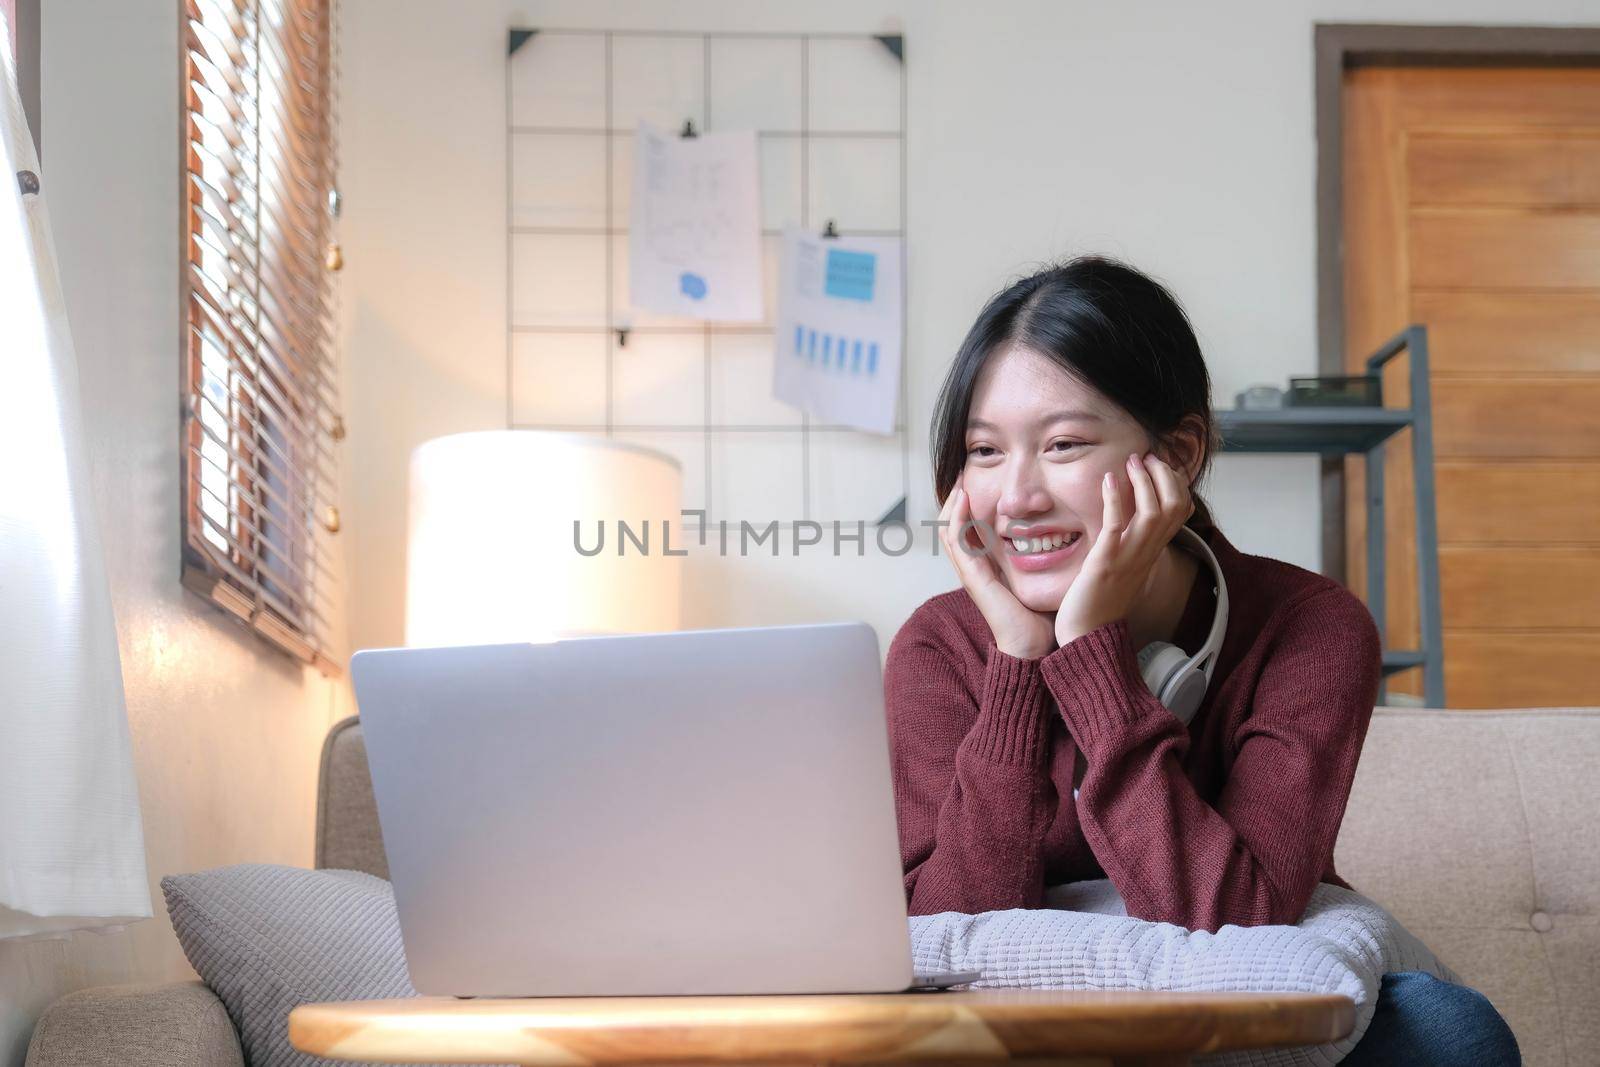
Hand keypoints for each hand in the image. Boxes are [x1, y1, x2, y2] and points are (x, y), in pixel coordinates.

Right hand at [938, 475, 1056, 659]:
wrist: (1033, 647)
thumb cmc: (1039, 618)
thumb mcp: (1039, 581)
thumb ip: (1043, 560)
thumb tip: (1064, 536)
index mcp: (987, 568)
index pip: (968, 531)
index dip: (968, 507)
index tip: (976, 482)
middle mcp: (974, 569)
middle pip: (952, 527)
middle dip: (955, 500)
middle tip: (962, 474)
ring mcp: (970, 573)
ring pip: (949, 530)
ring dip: (952, 503)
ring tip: (959, 480)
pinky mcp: (973, 577)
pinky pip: (957, 541)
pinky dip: (958, 517)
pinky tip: (964, 497)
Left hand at [1054, 452, 1195, 646]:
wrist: (1087, 635)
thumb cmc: (1100, 602)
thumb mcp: (1124, 567)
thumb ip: (1131, 544)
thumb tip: (1128, 521)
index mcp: (1152, 552)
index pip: (1180, 511)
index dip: (1175, 482)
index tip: (1158, 465)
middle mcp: (1147, 552)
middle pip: (1174, 504)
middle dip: (1164, 474)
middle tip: (1146, 458)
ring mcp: (1128, 557)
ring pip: (1154, 510)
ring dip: (1144, 480)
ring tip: (1132, 461)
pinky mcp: (1105, 562)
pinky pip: (1116, 525)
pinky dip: (1114, 499)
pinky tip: (1108, 480)